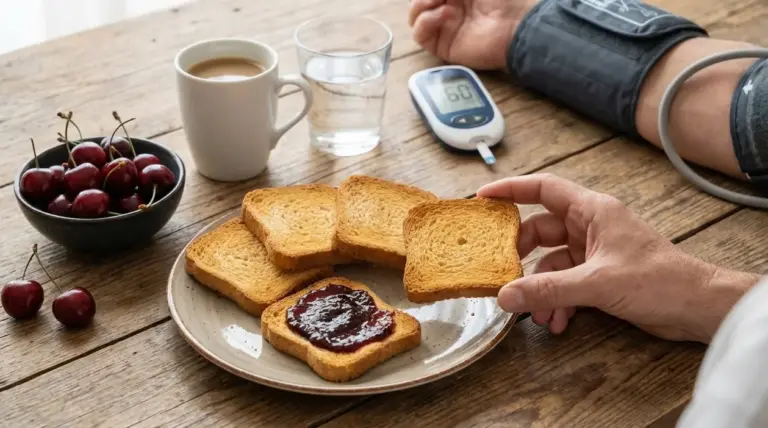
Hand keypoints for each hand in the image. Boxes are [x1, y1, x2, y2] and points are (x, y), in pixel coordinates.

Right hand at [408, 0, 537, 69]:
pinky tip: (443, 15)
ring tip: (438, 2)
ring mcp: (444, 28)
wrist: (516, 24)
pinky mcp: (443, 46)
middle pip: (418, 3)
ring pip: (415, 17)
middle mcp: (449, 10)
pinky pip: (419, 34)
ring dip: (421, 5)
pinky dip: (424, 21)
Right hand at [477, 174, 758, 342]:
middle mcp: (591, 226)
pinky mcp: (600, 274)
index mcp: (592, 210)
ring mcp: (595, 251)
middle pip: (540, 231)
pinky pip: (565, 282)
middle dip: (521, 256)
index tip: (482, 197)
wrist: (696, 307)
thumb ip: (547, 289)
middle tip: (503, 273)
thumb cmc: (659, 280)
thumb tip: (505, 296)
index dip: (510, 190)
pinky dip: (557, 301)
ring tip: (536, 314)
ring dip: (541, 288)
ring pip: (551, 263)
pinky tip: (557, 322)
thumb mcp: (596, 284)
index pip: (542, 188)